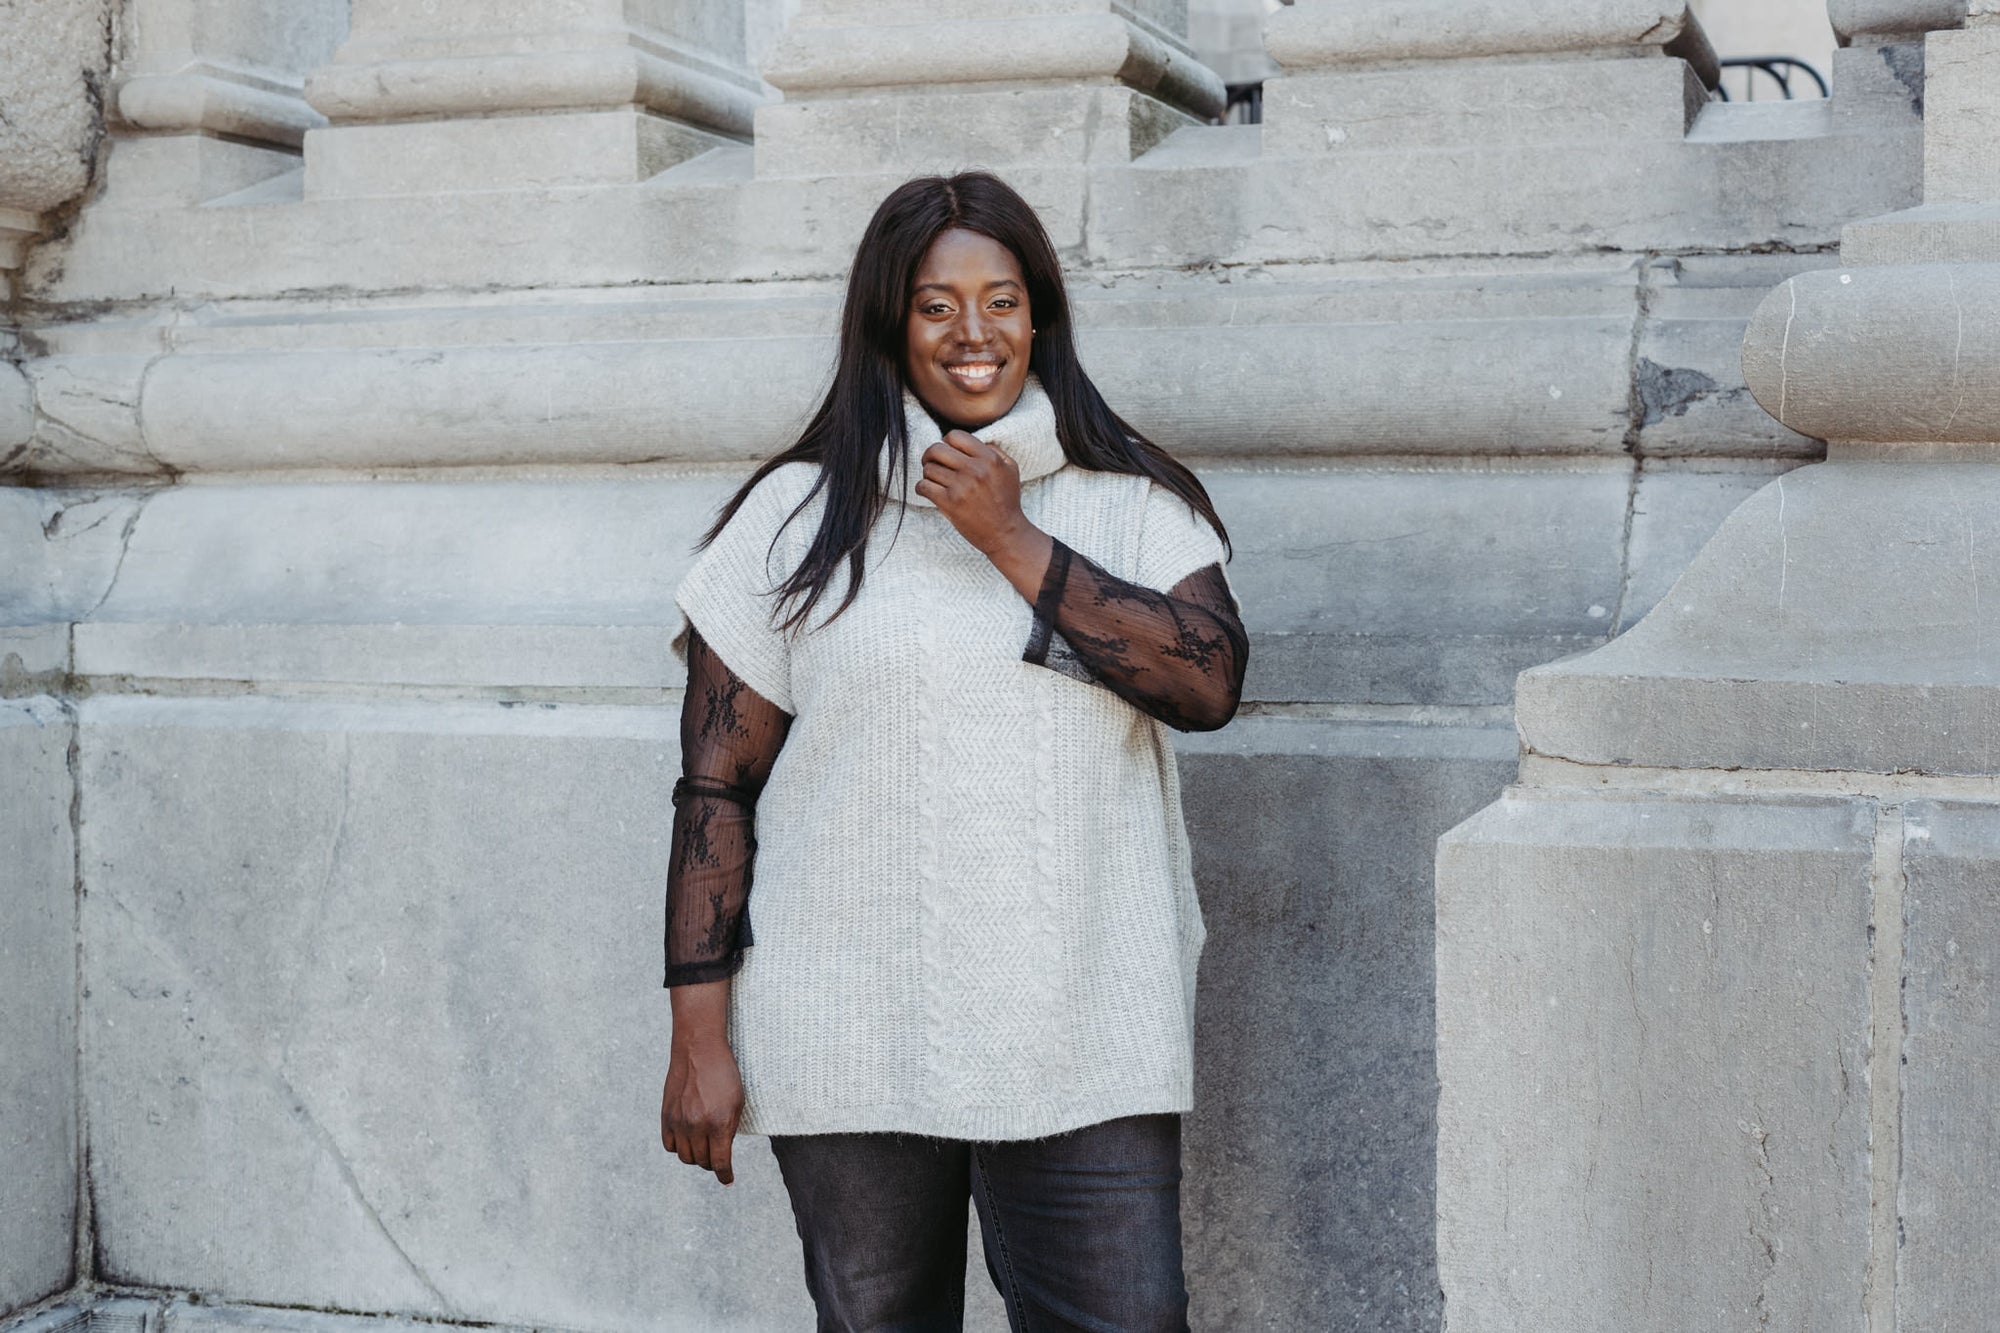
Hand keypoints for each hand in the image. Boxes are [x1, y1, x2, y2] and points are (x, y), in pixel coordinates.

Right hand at [661, 982, 743, 1184]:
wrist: (699, 1050)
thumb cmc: (724, 1074)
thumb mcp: (737, 1102)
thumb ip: (730, 1130)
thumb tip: (724, 1153)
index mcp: (718, 1123)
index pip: (720, 1163)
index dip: (725, 1175)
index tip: (728, 1180)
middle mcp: (696, 1126)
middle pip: (702, 1162)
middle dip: (712, 1164)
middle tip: (717, 1158)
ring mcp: (679, 1122)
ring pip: (685, 1157)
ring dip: (695, 1157)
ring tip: (703, 1148)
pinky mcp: (666, 1116)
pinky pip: (669, 1145)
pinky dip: (678, 1147)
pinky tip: (687, 1140)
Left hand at [914, 430, 1033, 556]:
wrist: (1006, 532)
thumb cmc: (1007, 501)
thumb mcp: (1010, 469)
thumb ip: (994, 450)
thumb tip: (974, 440)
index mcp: (989, 458)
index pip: (954, 436)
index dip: (946, 442)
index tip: (946, 453)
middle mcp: (975, 469)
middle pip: (936, 449)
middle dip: (930, 455)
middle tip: (931, 463)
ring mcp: (961, 486)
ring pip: (928, 469)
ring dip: (928, 475)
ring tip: (936, 482)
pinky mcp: (950, 503)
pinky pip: (923, 486)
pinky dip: (922, 488)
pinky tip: (929, 491)